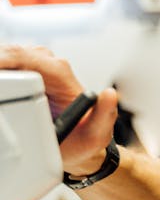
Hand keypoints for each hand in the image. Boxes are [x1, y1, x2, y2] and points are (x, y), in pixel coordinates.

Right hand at [0, 44, 117, 175]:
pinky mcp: (22, 76)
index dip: (2, 61)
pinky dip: (0, 78)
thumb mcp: (97, 133)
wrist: (78, 145)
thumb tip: (109, 94)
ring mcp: (31, 68)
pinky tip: (0, 91)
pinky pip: (5, 71)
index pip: (24, 56)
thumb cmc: (85, 138)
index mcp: (59, 72)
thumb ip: (105, 114)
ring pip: (5, 59)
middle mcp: (45, 64)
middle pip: (8, 54)